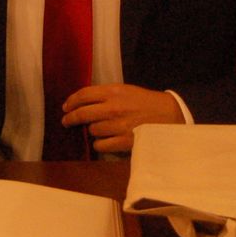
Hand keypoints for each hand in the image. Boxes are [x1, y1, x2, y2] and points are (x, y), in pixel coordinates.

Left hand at [61, 84, 184, 153]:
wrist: (169, 115)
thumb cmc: (145, 102)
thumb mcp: (125, 91)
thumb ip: (105, 95)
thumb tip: (83, 103)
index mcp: (113, 92)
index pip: (83, 95)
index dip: (71, 101)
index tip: (66, 107)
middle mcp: (113, 108)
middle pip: (82, 114)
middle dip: (70, 118)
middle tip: (66, 121)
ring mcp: (117, 126)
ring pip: (91, 130)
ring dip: (92, 131)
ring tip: (99, 129)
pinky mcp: (123, 142)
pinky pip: (100, 145)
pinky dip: (100, 144)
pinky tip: (105, 140)